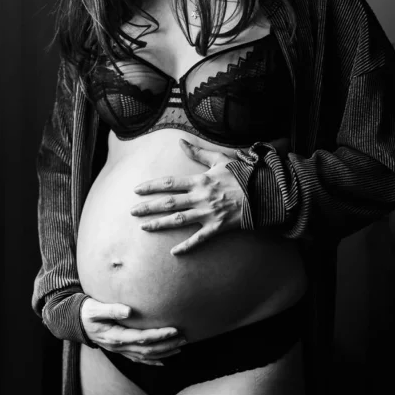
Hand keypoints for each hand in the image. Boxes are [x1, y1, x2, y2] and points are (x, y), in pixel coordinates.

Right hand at [80, 297, 185, 365]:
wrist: (75, 323)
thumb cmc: (87, 312)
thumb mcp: (95, 308)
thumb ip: (111, 309)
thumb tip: (129, 310)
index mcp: (115, 336)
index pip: (142, 338)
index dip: (159, 335)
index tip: (174, 330)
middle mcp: (119, 347)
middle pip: (148, 350)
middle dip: (167, 345)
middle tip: (184, 338)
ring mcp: (120, 351)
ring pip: (146, 356)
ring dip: (164, 352)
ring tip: (180, 346)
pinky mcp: (121, 350)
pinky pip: (139, 359)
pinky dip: (153, 361)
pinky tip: (165, 360)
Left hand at [129, 137, 279, 254]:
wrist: (263, 193)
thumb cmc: (241, 174)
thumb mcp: (219, 159)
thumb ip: (198, 153)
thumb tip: (181, 141)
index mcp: (200, 181)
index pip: (169, 183)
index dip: (151, 186)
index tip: (136, 190)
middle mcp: (200, 197)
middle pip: (169, 203)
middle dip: (148, 207)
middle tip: (132, 211)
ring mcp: (208, 214)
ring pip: (178, 221)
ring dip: (160, 224)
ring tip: (144, 227)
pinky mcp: (217, 227)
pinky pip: (199, 239)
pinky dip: (187, 247)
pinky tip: (173, 253)